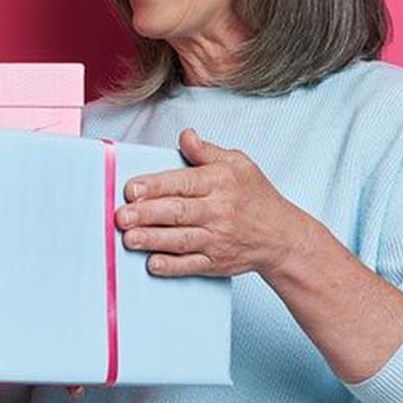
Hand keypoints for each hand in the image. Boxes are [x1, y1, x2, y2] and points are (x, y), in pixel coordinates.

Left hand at [114, 129, 317, 278]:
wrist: (281, 236)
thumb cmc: (256, 197)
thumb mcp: (238, 164)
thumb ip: (207, 151)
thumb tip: (186, 136)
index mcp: (220, 183)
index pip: (183, 183)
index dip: (156, 186)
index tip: (132, 189)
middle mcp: (219, 211)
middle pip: (178, 212)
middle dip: (146, 214)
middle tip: (121, 215)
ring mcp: (217, 239)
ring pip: (181, 240)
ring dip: (153, 240)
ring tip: (129, 238)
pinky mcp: (216, 262)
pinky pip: (191, 265)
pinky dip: (172, 266)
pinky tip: (153, 263)